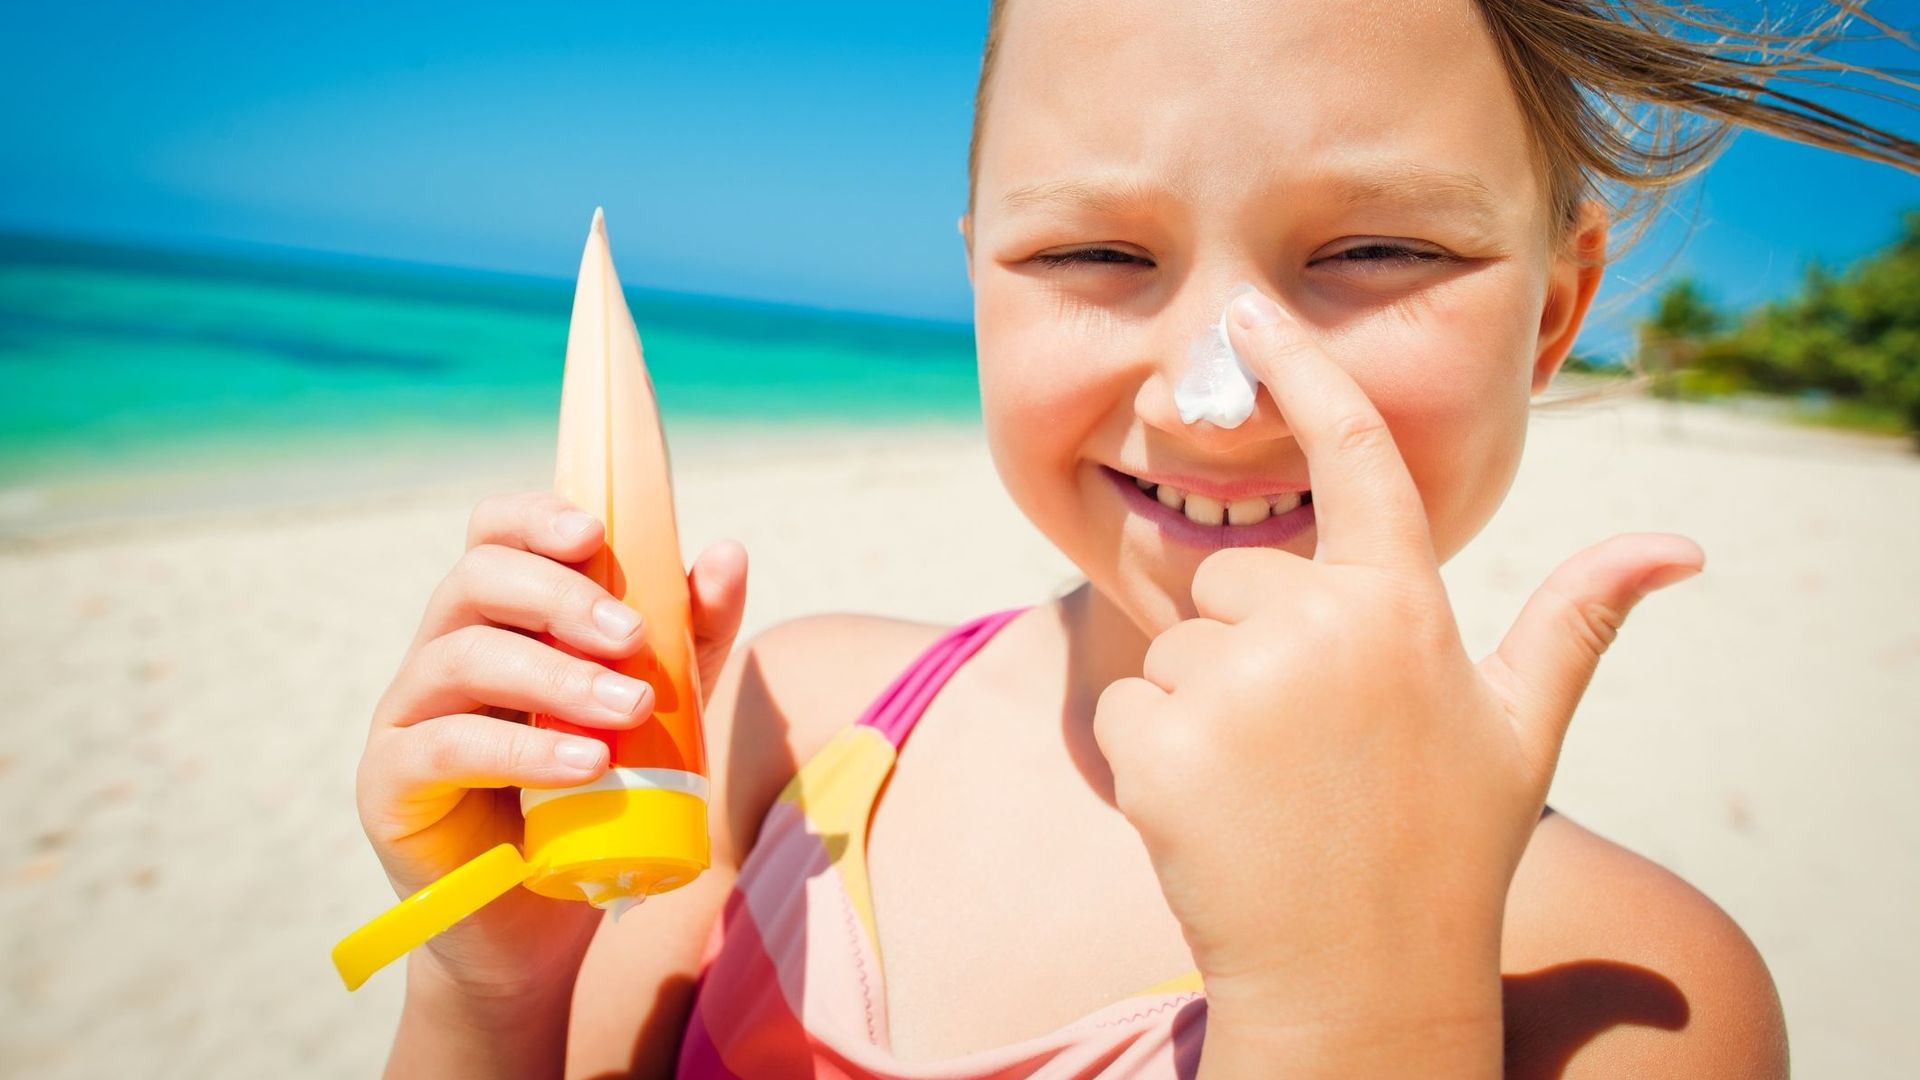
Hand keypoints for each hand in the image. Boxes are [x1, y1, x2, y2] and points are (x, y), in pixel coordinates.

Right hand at [354, 491, 747, 998]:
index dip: (534, 516)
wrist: (540, 921)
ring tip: (630, 708)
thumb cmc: (595, 799)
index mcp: (498, 619)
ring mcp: (406, 715)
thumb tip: (727, 553)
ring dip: (556, 675)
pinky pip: (443, 746)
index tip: (595, 531)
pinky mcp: (389, 783)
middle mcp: (442, 651)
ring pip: (462, 657)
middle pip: (476, 580)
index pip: (494, 535)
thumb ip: (691, 635)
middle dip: (561, 597)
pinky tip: (585, 762)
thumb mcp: (661, 708)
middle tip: (634, 637)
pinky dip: (520, 749)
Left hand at [1092, 288, 1702, 1038]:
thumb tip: (1677, 546)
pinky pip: (1128, 709)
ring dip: (1204, 707)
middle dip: (1252, 646)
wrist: (1353, 979)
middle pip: (1234, 579)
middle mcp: (1316, 628)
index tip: (1251, 311)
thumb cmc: (1443, 847)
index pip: (1353, 453)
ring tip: (1267, 786)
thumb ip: (1576, 619)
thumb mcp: (1519, 730)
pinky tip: (1214, 813)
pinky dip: (1154, 757)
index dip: (1302, 370)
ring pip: (1175, 647)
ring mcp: (1231, 686)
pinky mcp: (1155, 743)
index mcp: (1403, 607)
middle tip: (1304, 745)